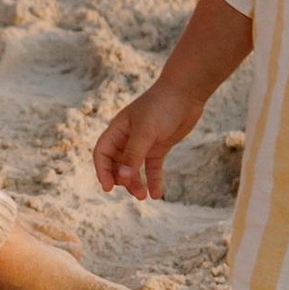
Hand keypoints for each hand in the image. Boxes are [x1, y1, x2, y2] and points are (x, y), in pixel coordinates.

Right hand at [92, 78, 203, 200]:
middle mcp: (128, 138)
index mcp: (117, 130)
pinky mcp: (159, 146)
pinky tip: (156, 194)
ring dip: (136, 183)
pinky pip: (152, 167)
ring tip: (144, 196)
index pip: (102, 154)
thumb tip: (122, 178)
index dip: (102, 171)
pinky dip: (154, 180)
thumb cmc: (161, 107)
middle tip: (135, 192)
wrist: (186, 93)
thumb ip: (133, 154)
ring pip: (134, 168)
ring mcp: (144, 143)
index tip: (108, 188)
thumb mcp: (145, 131)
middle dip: (122, 180)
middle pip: (117, 164)